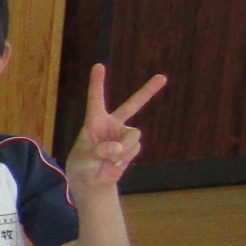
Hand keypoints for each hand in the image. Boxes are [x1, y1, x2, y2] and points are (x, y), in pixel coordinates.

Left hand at [65, 63, 164, 192]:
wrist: (92, 180)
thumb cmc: (82, 164)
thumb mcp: (85, 157)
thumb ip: (100, 151)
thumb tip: (117, 148)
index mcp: (95, 121)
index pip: (96, 99)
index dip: (97, 83)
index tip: (98, 65)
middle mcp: (112, 124)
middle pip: (133, 105)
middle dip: (148, 91)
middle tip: (162, 77)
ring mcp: (124, 135)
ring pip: (133, 135)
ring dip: (123, 149)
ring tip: (109, 159)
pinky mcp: (132, 147)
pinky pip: (134, 149)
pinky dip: (124, 158)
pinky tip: (115, 164)